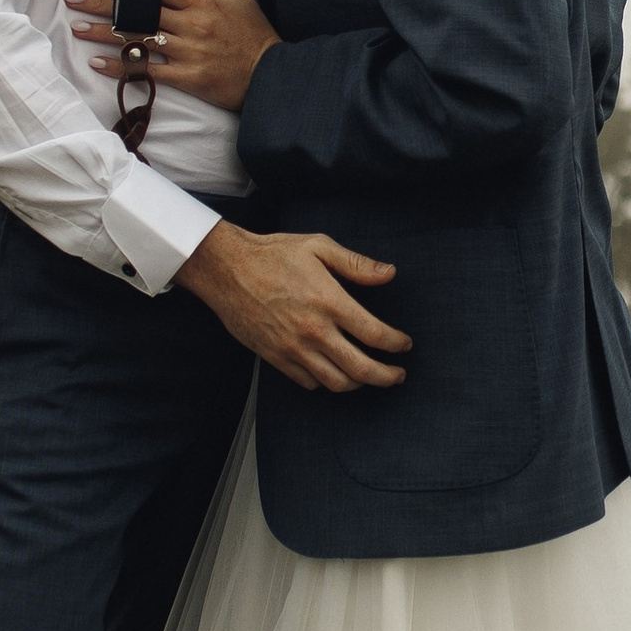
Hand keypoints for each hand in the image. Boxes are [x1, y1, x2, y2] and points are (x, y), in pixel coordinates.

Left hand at [66, 0, 280, 112]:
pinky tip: (99, 63)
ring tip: (78, 28)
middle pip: (138, 11)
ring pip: (139, 39)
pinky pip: (148, 72)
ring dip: (104, 34)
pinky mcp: (187, 78)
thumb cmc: (254, 35)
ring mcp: (187, 52)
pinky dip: (122, 68)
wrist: (271, 75)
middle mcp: (190, 25)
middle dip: (102, 4)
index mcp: (201, 3)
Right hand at [178, 223, 410, 393]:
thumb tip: (389, 273)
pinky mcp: (275, 357)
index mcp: (329, 301)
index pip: (375, 334)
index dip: (397, 344)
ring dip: (359, 384)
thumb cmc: (272, 254)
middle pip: (361, 369)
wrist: (226, 269)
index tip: (405, 345)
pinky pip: (308, 383)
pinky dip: (326, 383)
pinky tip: (334, 371)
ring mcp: (293, 348)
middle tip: (398, 376)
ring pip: (336, 383)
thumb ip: (356, 264)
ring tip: (369, 377)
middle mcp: (313, 330)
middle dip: (387, 377)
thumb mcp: (318, 246)